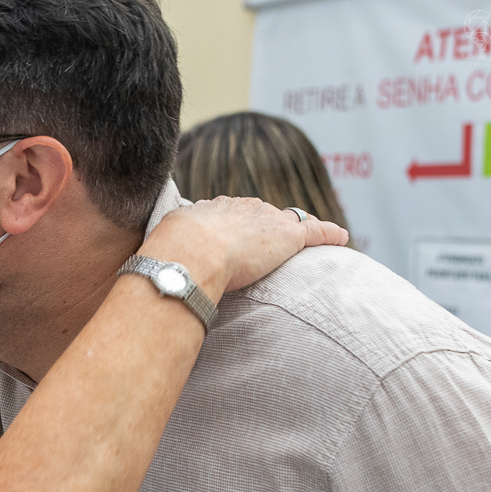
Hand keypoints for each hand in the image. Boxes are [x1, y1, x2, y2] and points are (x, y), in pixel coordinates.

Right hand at [142, 197, 348, 299]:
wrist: (191, 253)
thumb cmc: (170, 256)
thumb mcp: (162, 252)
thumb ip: (164, 261)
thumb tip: (147, 283)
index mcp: (210, 211)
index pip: (228, 215)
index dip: (232, 228)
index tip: (232, 239)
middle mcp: (240, 208)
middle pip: (258, 215)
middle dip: (263, 228)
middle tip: (265, 245)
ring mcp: (265, 220)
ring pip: (287, 222)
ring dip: (294, 234)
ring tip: (305, 243)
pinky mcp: (288, 237)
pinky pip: (315, 231)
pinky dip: (330, 234)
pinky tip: (343, 238)